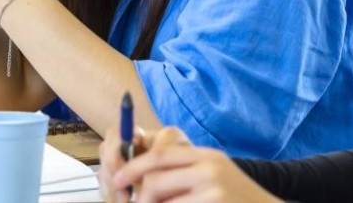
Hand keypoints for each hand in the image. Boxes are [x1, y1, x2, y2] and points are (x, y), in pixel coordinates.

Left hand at [106, 127, 279, 202]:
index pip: (160, 154)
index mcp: (208, 157)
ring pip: (160, 202)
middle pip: (154, 180)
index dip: (132, 167)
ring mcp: (212, 191)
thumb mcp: (215, 177)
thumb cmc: (236, 201)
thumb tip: (138, 178)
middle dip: (139, 198)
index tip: (116, 180)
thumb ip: (183, 173)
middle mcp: (210, 169)